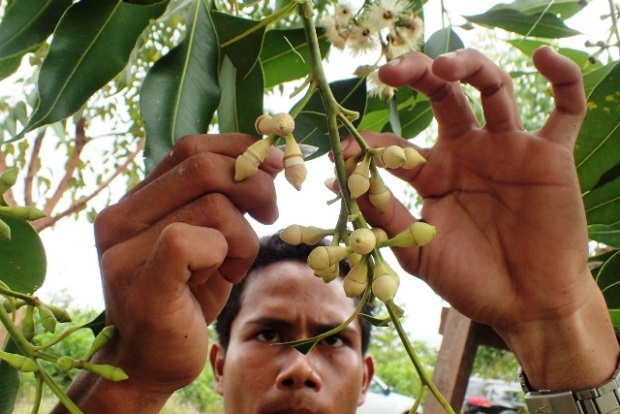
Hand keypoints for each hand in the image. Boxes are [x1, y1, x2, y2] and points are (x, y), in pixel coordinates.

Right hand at [57, 134, 281, 412]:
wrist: (154, 359)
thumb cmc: (188, 294)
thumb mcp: (208, 233)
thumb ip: (220, 195)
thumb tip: (266, 158)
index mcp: (134, 199)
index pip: (190, 147)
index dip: (240, 148)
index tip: (273, 165)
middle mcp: (119, 217)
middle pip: (203, 167)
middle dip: (255, 186)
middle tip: (270, 215)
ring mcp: (122, 250)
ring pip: (214, 206)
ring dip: (244, 237)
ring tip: (233, 264)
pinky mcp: (141, 282)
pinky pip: (195, 241)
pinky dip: (229, 254)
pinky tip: (223, 276)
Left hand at [343, 47, 617, 388]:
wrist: (525, 306)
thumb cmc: (469, 281)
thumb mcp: (417, 250)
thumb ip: (385, 215)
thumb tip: (341, 182)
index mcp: (434, 174)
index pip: (396, 145)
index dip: (368, 146)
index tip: (345, 150)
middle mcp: (468, 153)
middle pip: (443, 96)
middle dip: (417, 76)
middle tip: (388, 72)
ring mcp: (508, 150)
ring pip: (493, 88)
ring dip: (469, 66)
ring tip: (442, 66)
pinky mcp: (549, 156)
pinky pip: (565, 109)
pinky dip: (563, 78)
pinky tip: (546, 56)